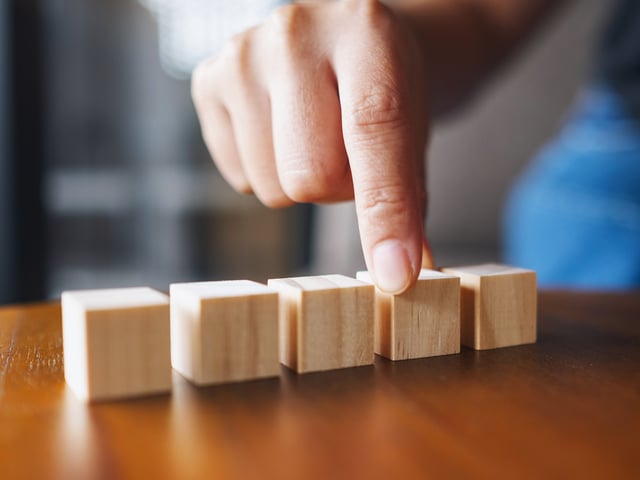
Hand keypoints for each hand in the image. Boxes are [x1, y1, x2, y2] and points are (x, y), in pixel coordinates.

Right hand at [192, 0, 431, 293]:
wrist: (344, 42)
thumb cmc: (381, 88)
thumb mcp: (412, 130)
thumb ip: (407, 197)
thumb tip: (399, 272)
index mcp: (364, 31)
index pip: (373, 132)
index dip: (385, 211)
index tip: (395, 275)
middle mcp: (294, 33)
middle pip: (310, 176)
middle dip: (337, 189)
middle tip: (349, 157)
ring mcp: (241, 54)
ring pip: (272, 186)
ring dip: (299, 183)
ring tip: (314, 138)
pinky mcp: (207, 80)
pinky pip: (239, 178)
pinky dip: (264, 172)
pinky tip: (279, 133)